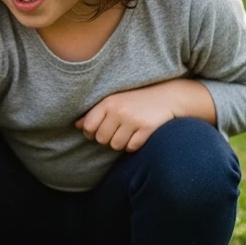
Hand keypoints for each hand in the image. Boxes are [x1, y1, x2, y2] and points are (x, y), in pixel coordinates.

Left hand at [75, 79, 213, 151]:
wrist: (168, 96)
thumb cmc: (136, 100)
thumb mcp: (114, 101)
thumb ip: (96, 113)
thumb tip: (77, 125)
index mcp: (108, 102)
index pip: (89, 127)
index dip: (91, 133)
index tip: (98, 131)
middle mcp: (119, 110)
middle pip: (102, 139)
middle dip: (108, 139)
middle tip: (117, 131)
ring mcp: (133, 120)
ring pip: (116, 145)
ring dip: (121, 143)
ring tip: (128, 132)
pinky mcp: (147, 128)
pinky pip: (131, 147)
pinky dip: (133, 145)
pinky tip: (138, 135)